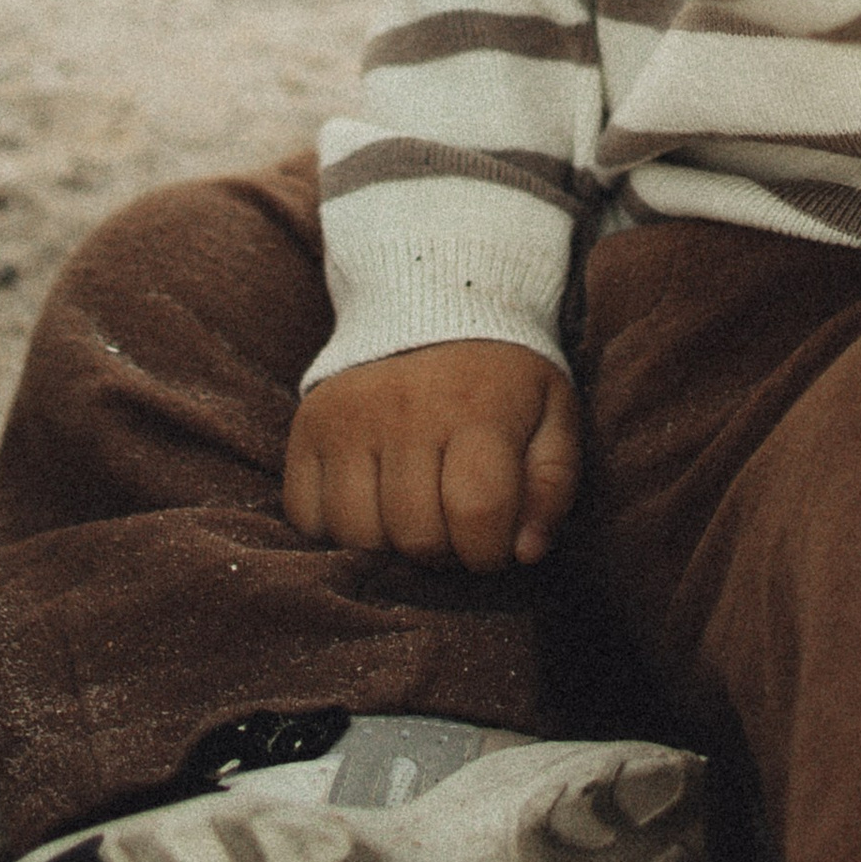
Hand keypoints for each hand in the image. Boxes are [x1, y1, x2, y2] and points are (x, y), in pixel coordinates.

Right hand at [285, 343, 582, 570]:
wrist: (435, 308)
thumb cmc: (502, 381)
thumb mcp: (553, 417)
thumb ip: (552, 486)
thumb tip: (526, 553)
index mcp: (478, 408)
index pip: (478, 512)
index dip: (489, 551)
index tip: (492, 544)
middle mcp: (406, 412)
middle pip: (417, 535)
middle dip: (444, 553)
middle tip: (454, 529)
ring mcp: (348, 419)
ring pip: (359, 535)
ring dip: (391, 547)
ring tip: (414, 517)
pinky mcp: (307, 427)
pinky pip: (307, 516)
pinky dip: (337, 531)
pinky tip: (371, 506)